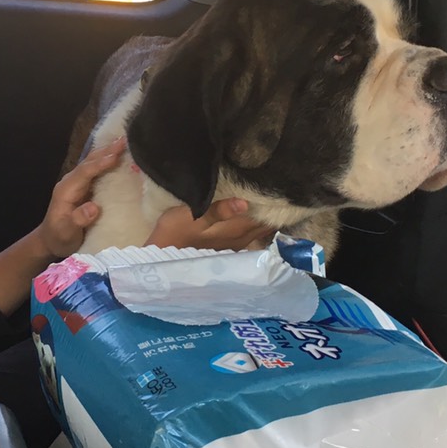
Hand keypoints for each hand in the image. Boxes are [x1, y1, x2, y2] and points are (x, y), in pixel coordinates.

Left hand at [33, 136, 127, 258]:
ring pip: (93, 163)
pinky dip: (107, 160)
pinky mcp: (85, 187)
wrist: (51, 241)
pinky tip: (119, 156)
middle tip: (125, 139)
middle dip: (106, 151)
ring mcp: (78, 184)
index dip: (99, 164)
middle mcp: (71, 182)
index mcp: (66, 190)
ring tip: (124, 141)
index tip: (115, 156)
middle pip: (89, 162)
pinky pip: (97, 170)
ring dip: (107, 152)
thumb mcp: (65, 232)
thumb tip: (93, 207)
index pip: (84, 173)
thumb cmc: (59, 237)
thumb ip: (77, 220)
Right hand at [147, 198, 274, 250]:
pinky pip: (252, 236)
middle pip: (266, 226)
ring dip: (268, 220)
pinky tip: (258, 218)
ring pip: (260, 232)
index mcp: (236, 230)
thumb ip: (218, 210)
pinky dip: (258, 226)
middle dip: (276, 212)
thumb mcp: (192, 217)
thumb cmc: (174, 234)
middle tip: (284, 194)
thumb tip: (245, 203)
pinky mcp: (228, 248)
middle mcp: (241, 239)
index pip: (265, 217)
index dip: (277, 205)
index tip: (286, 190)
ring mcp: (235, 246)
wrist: (160, 257)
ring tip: (275, 203)